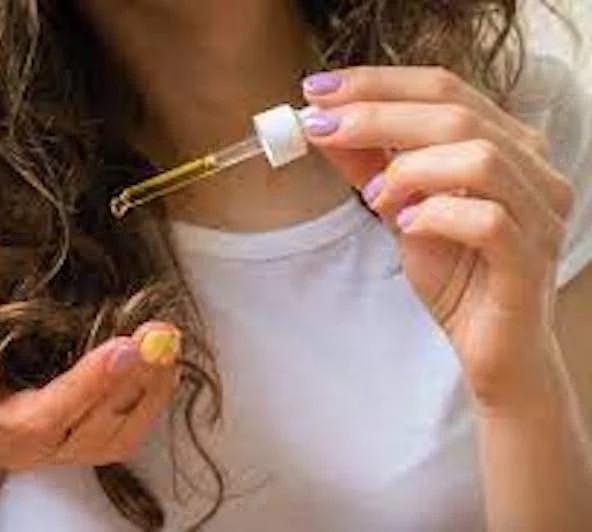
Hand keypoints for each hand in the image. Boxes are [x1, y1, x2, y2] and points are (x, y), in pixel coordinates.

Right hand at [0, 322, 179, 469]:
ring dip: (154, 388)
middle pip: (98, 426)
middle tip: (161, 332)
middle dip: (136, 378)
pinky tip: (165, 361)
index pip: (50, 415)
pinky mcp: (93, 441)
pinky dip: (155, 396)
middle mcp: (40, 450)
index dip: (90, 382)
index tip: (126, 345)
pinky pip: (132, 430)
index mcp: (0, 429)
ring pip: (123, 435)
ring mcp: (70, 451)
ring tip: (170, 341)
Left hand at [302, 67, 575, 412]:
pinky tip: (407, 227)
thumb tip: (325, 126)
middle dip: (377, 115)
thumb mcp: (402, 211)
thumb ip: (371, 167)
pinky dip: (435, 215)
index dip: (377, 83)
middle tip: (322, 127)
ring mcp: (539, 215)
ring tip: (375, 197)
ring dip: (409, 169)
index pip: (444, 90)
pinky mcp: (530, 262)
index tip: (318, 90)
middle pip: (457, 114)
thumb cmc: (457, 278)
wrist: (493, 351)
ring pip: (479, 158)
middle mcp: (533, 172)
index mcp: (506, 147)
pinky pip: (488, 221)